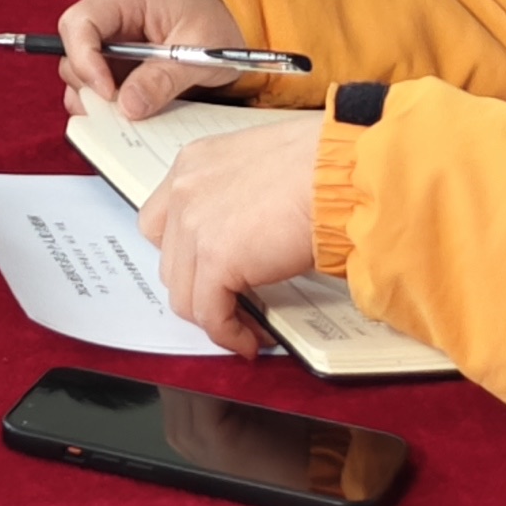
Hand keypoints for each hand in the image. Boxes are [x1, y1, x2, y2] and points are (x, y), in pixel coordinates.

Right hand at [51, 0, 251, 121]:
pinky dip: (111, 98)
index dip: (84, 60)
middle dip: (90, 83)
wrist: (239, 18)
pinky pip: (100, 78)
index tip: (108, 93)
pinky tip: (131, 109)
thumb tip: (127, 107)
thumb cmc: (221, 21)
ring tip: (127, 112)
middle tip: (118, 109)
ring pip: (82, 67)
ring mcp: (113, 33)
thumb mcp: (200, 51)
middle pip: (74, 48)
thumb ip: (163, 79)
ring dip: (99, 94)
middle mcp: (112, 11)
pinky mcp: (119, 54)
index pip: (80, 23)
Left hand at [136, 113, 327, 356]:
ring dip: (214, 317)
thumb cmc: (323, 165)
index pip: (162, 222)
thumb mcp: (260, 169)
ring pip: (185, 293)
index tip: (209, 275)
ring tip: (247, 326)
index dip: (185, 256)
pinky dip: (229, 334)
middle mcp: (185, 190)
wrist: (342, 172)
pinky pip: (209, 314)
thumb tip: (246, 237)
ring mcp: (195, 224)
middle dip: (199, 289)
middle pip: (170, 261)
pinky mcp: (216, 259)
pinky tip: (251, 340)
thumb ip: (238, 197)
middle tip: (232, 303)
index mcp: (194, 164)